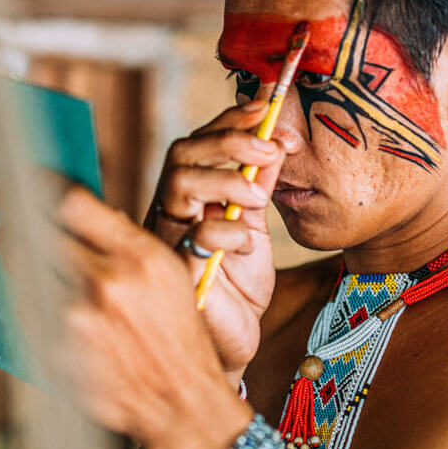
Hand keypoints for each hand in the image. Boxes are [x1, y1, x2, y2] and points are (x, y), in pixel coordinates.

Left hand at [6, 178, 252, 448]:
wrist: (181, 401)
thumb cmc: (176, 332)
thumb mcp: (167, 273)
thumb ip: (122, 239)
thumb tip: (71, 209)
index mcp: (138, 258)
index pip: (70, 203)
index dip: (38, 183)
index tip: (20, 176)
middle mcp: (104, 285)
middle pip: (33, 232)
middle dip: (11, 212)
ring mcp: (75, 324)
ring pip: (20, 271)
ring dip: (11, 252)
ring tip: (9, 242)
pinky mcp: (56, 355)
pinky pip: (23, 312)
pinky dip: (21, 295)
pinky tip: (26, 288)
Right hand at [146, 100, 285, 379]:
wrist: (237, 340)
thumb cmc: (240, 284)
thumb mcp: (256, 224)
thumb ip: (260, 184)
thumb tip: (277, 136)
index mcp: (189, 195)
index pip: (199, 142)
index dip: (230, 119)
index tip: (267, 107)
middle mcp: (172, 211)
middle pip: (182, 153)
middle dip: (228, 141)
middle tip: (271, 148)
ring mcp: (169, 240)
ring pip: (177, 183)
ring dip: (227, 178)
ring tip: (261, 194)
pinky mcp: (179, 274)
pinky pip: (194, 238)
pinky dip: (227, 230)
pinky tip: (248, 243)